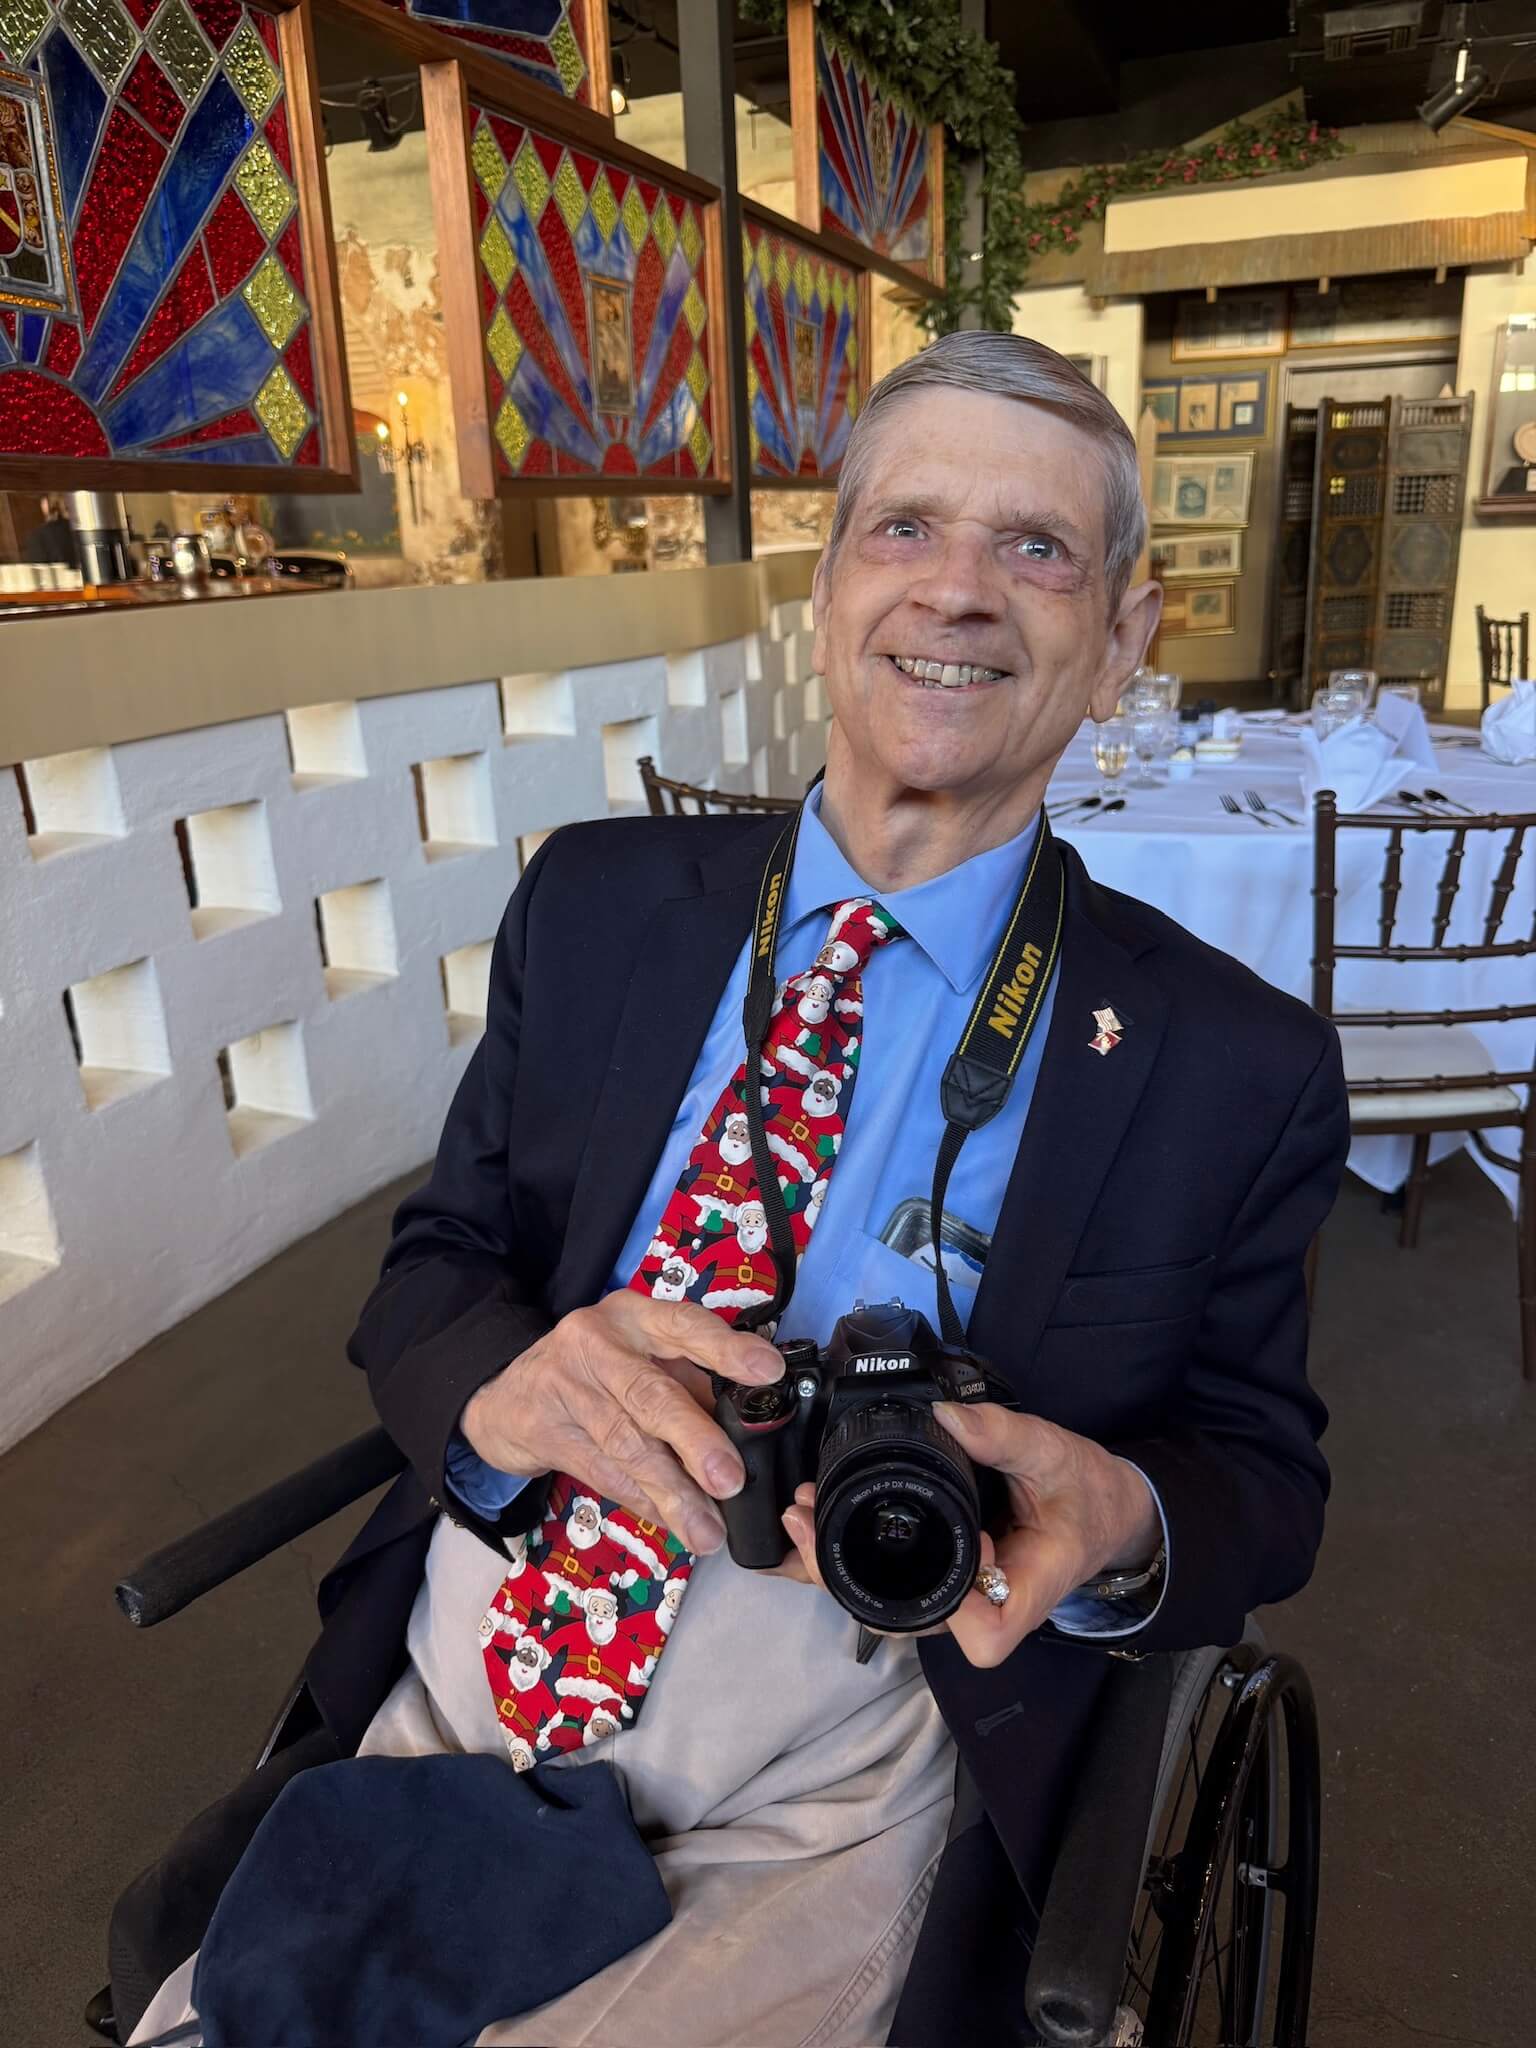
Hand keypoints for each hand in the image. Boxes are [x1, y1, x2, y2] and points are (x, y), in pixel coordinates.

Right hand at [461, 1294, 783, 1555]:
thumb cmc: (591, 1372)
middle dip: (694, 1440)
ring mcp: (565, 1387)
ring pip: (626, 1444)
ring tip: (707, 1529)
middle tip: (730, 1479)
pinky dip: (642, 1501)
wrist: (501, 1395)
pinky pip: (603, 1473)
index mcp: (632, 1316)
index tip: (767, 1371)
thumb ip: (687, 1380)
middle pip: (650, 1393)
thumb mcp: (636, 1355)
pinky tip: (671, 1522)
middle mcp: (597, 1344)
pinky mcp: (546, 1432)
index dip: (725, 1348)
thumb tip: (753, 1423)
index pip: (683, 1324)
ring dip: (672, 1492)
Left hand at [779, 1403, 1159, 1667]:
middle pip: (914, 1620)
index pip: (983, 1632)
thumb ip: (1003, 1436)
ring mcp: (959, 1598)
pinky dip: (850, 1551)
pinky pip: (893, 1578)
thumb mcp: (1055, 1453)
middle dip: (852, 1577)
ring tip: (802, 1512)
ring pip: (892, 1603)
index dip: (954, 1602)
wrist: (1102, 1509)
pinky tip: (818, 1517)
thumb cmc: (1087, 1492)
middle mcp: (985, 1608)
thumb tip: (946, 1416)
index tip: (954, 1542)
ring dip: (840, 1563)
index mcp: (1024, 1591)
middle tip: (807, 1519)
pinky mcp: (943, 1577)